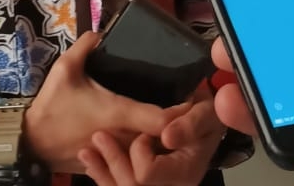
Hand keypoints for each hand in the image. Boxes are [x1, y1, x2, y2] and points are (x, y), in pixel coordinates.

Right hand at [23, 33, 191, 173]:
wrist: (33, 144)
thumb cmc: (52, 107)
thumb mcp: (64, 69)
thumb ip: (85, 46)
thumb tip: (100, 32)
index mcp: (121, 114)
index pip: (167, 120)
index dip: (185, 110)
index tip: (191, 94)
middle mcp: (127, 137)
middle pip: (167, 134)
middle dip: (181, 120)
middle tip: (188, 98)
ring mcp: (121, 152)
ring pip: (154, 145)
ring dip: (166, 132)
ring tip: (173, 110)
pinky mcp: (113, 161)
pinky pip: (139, 153)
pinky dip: (148, 143)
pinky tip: (149, 127)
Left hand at [79, 88, 223, 185]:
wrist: (207, 125)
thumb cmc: (207, 116)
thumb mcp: (206, 114)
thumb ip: (190, 124)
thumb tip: (166, 136)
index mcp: (184, 172)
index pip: (147, 174)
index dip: (139, 152)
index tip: (142, 131)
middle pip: (130, 185)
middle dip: (112, 160)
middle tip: (98, 136)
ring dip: (102, 171)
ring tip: (86, 152)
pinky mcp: (144, 184)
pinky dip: (103, 175)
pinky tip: (91, 163)